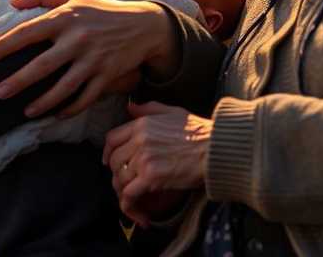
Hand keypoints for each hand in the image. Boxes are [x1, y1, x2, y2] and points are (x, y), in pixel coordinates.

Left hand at [0, 0, 175, 118]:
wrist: (145, 24)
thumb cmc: (102, 9)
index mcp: (66, 17)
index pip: (29, 31)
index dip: (5, 44)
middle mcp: (78, 38)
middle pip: (44, 64)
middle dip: (19, 80)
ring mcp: (94, 59)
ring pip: (64, 86)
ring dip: (43, 102)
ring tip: (25, 112)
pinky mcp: (107, 75)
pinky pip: (86, 97)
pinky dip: (70, 108)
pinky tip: (55, 115)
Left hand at [103, 101, 211, 226]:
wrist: (215, 148)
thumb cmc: (199, 131)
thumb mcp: (173, 112)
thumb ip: (149, 109)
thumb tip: (130, 107)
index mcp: (142, 124)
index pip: (111, 139)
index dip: (107, 153)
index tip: (109, 162)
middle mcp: (138, 140)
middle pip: (114, 162)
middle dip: (119, 176)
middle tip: (129, 185)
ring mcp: (143, 158)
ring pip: (120, 179)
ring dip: (126, 193)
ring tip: (136, 201)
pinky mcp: (151, 177)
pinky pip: (129, 195)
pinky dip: (131, 207)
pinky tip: (141, 215)